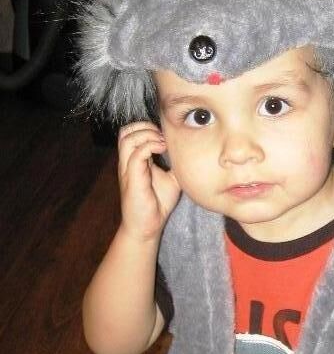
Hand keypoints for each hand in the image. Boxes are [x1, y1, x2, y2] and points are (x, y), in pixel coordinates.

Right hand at [117, 122, 180, 241]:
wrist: (147, 226)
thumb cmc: (157, 203)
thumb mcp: (171, 178)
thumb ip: (174, 163)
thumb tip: (188, 150)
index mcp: (134, 160)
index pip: (132, 133)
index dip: (147, 128)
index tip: (165, 136)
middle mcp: (128, 162)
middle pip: (125, 131)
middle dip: (144, 127)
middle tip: (162, 136)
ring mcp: (128, 169)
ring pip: (127, 139)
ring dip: (147, 135)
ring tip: (162, 143)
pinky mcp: (132, 179)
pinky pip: (136, 154)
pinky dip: (150, 146)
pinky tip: (163, 150)